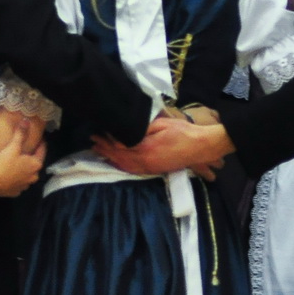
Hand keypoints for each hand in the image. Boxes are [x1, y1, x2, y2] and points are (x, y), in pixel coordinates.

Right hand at [0, 128, 45, 197]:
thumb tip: (27, 120)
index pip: (42, 151)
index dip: (40, 143)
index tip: (39, 138)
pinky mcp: (16, 192)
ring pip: (27, 175)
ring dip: (24, 169)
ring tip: (16, 163)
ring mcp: (25, 186)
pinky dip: (16, 179)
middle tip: (25, 151)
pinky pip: (18, 183)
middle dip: (31, 157)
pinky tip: (9, 175)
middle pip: (35, 164)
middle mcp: (34, 176)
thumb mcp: (13, 147)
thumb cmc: (4, 163)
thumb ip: (21, 134)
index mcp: (36, 164)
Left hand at [91, 117, 230, 175]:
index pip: (119, 146)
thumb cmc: (182, 132)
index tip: (97, 133)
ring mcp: (150, 167)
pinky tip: (117, 162)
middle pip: (119, 157)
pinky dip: (122, 166)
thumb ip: (141, 129)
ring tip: (99, 152)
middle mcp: (145, 161)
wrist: (200, 146)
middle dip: (104, 150)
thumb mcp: (161, 124)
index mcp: (145, 148)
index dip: (106, 140)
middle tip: (93, 142)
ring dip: (111, 159)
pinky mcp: (155, 170)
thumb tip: (124, 129)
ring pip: (124, 166)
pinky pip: (133, 170)